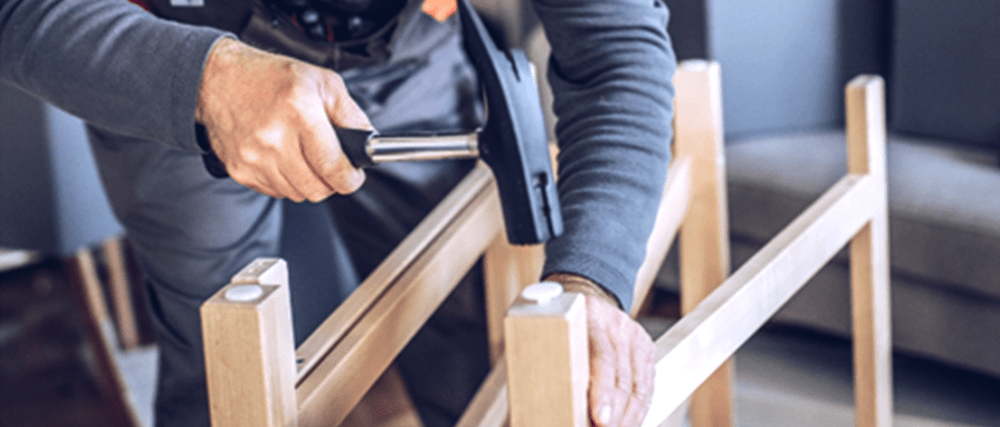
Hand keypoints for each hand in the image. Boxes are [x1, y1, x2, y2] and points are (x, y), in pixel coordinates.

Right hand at [195, 38, 370, 200]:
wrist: (218, 80)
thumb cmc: (269, 78)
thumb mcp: (323, 82)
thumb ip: (351, 114)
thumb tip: (368, 141)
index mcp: (300, 112)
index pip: (334, 167)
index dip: (351, 178)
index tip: (353, 176)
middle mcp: (274, 138)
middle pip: (318, 188)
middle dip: (330, 181)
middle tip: (329, 164)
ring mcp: (254, 157)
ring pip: (298, 194)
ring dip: (307, 181)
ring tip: (302, 155)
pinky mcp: (239, 170)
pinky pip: (275, 192)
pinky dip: (285, 181)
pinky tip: (281, 157)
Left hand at [546, 274, 655, 426]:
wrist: (585, 294)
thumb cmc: (557, 321)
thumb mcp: (547, 331)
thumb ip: (549, 362)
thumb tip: (545, 406)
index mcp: (589, 316)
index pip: (603, 358)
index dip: (603, 393)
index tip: (600, 420)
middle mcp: (617, 325)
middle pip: (623, 378)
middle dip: (615, 415)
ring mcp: (635, 336)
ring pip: (639, 386)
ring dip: (628, 418)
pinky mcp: (646, 348)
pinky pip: (647, 385)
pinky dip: (638, 409)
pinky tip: (628, 424)